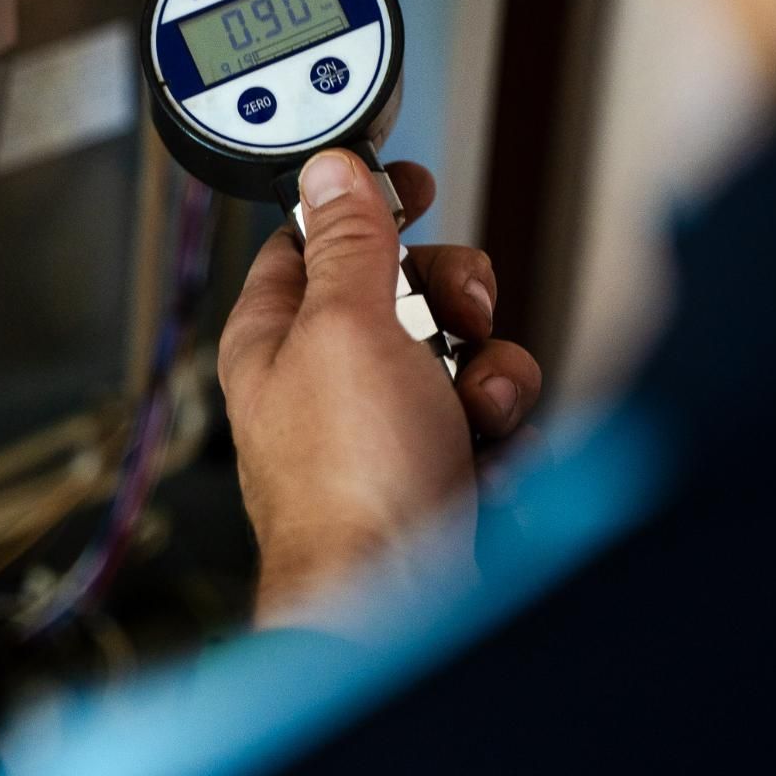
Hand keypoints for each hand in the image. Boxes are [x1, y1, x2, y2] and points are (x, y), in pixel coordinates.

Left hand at [218, 151, 540, 624]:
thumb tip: (331, 169)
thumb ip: (346, 242)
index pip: (310, 238)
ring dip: (483, 362)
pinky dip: (498, 418)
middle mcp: (327, 375)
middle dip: (445, 290)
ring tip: (473, 399)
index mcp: (278, 335)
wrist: (400, 607)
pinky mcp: (438, 461)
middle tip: (453, 308)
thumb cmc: (348, 484)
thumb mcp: (346, 328)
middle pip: (401, 285)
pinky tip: (489, 446)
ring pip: (456, 344)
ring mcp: (385, 422)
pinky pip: (485, 406)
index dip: (361, 204)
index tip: (408, 187)